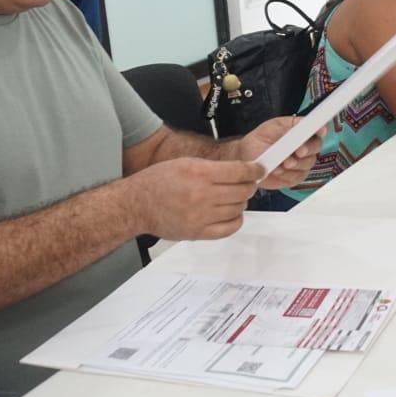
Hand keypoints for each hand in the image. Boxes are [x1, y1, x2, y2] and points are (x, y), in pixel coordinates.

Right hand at [127, 157, 262, 239]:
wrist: (136, 205)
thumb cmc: (159, 182)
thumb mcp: (185, 163)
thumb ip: (214, 168)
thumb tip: (241, 171)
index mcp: (199, 173)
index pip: (239, 171)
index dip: (254, 170)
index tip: (259, 170)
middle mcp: (202, 195)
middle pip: (242, 191)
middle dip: (249, 186)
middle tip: (247, 184)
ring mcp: (201, 216)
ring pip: (238, 209)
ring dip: (241, 202)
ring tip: (234, 198)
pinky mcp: (198, 233)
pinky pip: (229, 228)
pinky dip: (236, 220)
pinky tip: (230, 214)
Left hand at [235, 116, 322, 189]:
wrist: (246, 156)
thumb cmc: (260, 139)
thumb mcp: (274, 126)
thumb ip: (291, 124)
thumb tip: (305, 123)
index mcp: (302, 133)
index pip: (317, 130)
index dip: (320, 130)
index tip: (320, 131)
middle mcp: (305, 148)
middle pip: (316, 148)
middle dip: (308, 150)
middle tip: (298, 151)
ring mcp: (301, 164)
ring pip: (307, 164)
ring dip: (296, 163)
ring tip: (283, 163)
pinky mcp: (294, 178)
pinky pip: (296, 177)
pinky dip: (287, 174)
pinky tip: (277, 170)